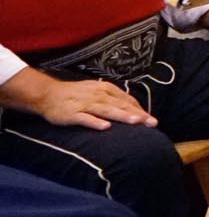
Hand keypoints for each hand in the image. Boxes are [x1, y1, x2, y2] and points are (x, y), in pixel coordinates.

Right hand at [24, 76, 155, 131]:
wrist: (48, 94)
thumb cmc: (77, 95)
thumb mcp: (97, 92)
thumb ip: (115, 99)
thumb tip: (135, 110)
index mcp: (106, 89)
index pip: (127, 100)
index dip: (140, 110)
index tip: (152, 120)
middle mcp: (97, 95)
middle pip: (121, 105)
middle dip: (138, 114)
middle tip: (152, 123)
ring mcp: (84, 104)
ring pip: (106, 110)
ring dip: (122, 115)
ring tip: (136, 122)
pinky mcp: (72, 113)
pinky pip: (85, 118)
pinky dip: (95, 122)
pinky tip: (105, 127)